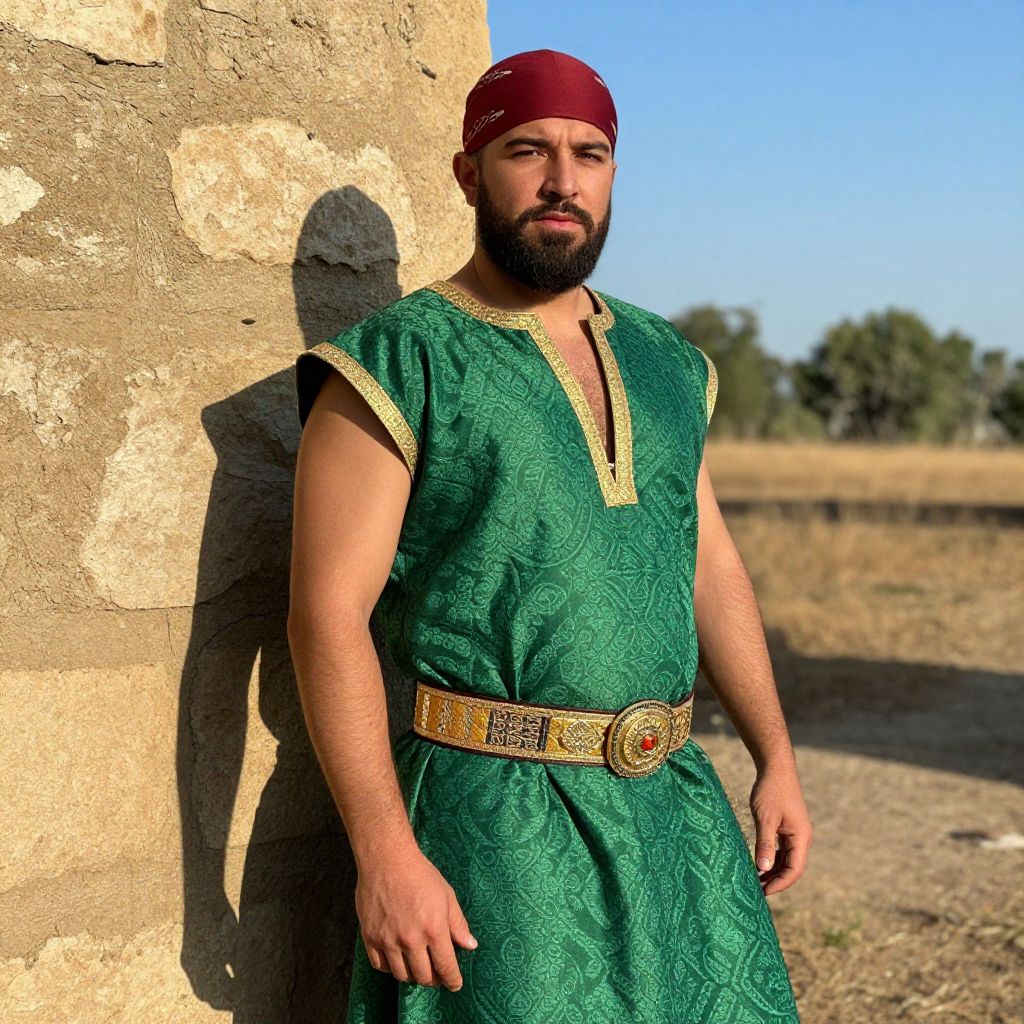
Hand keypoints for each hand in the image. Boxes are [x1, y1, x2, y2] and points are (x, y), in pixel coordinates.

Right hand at [355, 846, 477, 990]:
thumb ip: (458, 924)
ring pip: (402, 975)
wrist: (387, 860)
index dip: (453, 980)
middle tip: (437, 974)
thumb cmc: (420, 874)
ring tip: (418, 966)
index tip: (455, 984)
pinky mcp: (370, 937)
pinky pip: (380, 966)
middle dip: (434, 979)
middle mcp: (411, 939)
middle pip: (424, 976)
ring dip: (413, 975)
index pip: (446, 967)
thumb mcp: (447, 895)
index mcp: (434, 929)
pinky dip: (390, 968)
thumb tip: (470, 945)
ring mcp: (388, 940)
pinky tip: (397, 959)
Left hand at [749, 763, 812, 895]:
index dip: (780, 883)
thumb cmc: (771, 791)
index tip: (764, 892)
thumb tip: (763, 868)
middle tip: (756, 892)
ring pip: (787, 860)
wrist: (776, 769)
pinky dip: (772, 858)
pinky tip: (758, 864)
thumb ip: (764, 843)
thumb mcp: (765, 818)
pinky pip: (782, 850)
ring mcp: (795, 833)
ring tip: (755, 881)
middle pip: (792, 867)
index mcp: (801, 837)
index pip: (794, 869)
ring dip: (773, 871)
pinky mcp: (788, 828)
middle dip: (776, 880)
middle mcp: (802, 838)